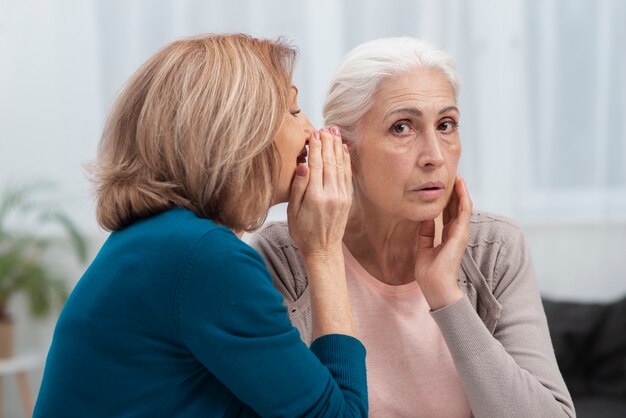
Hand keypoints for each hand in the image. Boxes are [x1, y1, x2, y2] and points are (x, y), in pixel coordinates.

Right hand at [287, 127, 351, 258]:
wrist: (322, 250)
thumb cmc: (303, 232)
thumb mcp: (293, 211)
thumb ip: (298, 187)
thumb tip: (303, 165)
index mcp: (315, 197)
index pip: (316, 165)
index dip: (315, 147)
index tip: (314, 133)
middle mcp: (331, 195)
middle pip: (330, 162)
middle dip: (328, 143)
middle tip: (326, 127)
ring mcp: (342, 197)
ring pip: (340, 166)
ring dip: (338, 147)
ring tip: (335, 132)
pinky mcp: (347, 199)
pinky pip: (347, 175)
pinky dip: (346, 160)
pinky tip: (343, 149)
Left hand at [414, 176, 472, 309]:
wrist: (435, 286)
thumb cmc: (429, 272)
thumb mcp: (424, 247)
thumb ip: (425, 232)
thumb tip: (424, 217)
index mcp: (447, 236)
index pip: (448, 214)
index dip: (447, 199)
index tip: (442, 185)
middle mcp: (456, 233)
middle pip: (456, 207)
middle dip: (454, 192)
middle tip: (451, 174)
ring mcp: (460, 233)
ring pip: (463, 206)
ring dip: (461, 191)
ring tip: (458, 176)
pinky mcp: (461, 234)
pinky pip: (464, 212)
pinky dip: (463, 198)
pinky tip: (460, 186)